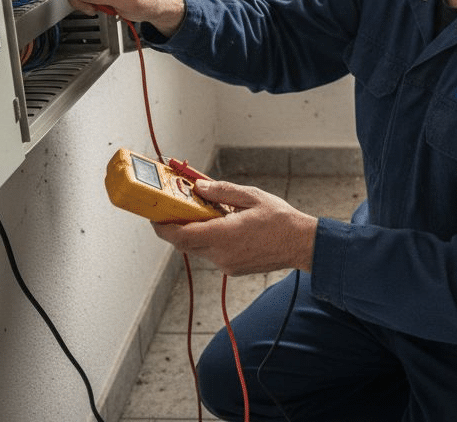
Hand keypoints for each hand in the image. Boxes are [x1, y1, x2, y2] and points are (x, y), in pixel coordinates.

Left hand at [151, 180, 317, 275]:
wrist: (301, 244)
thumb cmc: (281, 220)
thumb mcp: (251, 196)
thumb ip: (221, 192)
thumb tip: (198, 187)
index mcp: (223, 236)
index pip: (180, 235)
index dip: (162, 226)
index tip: (154, 214)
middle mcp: (221, 254)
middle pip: (184, 243)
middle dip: (176, 226)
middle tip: (174, 206)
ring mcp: (226, 264)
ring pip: (198, 248)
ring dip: (194, 231)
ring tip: (203, 211)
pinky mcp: (232, 268)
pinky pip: (211, 253)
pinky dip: (208, 239)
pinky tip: (221, 224)